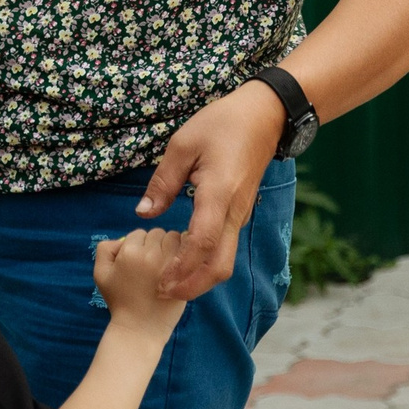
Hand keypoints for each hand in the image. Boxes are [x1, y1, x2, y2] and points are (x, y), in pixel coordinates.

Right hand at [93, 230, 188, 337]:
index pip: (139, 234)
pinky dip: (184, 256)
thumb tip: (124, 239)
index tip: (136, 264)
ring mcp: (170, 263)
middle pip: (158, 233)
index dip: (138, 247)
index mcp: (130, 252)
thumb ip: (106, 249)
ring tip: (164, 267)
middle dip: (155, 245)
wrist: (139, 328)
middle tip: (150, 266)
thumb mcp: (100, 274)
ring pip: (174, 239)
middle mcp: (151, 254)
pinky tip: (177, 270)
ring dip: (170, 248)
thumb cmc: (119, 301)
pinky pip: (187, 252)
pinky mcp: (184, 273)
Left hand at [137, 82, 283, 298]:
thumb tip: (144, 213)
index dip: (181, 268)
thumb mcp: (183, 144)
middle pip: (220, 266)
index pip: (202, 243)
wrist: (264, 116)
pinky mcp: (239, 213)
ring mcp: (239, 215)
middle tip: (163, 292)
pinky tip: (183, 257)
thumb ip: (163, 182)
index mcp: (218, 194)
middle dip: (193, 286)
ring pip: (224, 260)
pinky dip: (205, 262)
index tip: (160, 282)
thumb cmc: (223, 123)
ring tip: (169, 280)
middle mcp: (233, 212)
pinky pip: (224, 246)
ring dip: (199, 277)